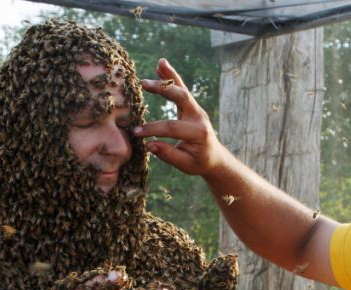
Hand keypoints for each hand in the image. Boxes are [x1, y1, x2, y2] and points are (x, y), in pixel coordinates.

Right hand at [133, 58, 227, 176]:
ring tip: (159, 63)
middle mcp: (199, 117)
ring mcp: (196, 109)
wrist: (214, 157)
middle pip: (181, 98)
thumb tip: (149, 145)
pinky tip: (161, 65)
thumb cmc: (199, 162)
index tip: (136, 132)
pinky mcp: (192, 106)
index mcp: (198, 132)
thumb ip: (169, 155)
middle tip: (144, 83)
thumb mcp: (185, 164)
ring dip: (170, 76)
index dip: (153, 129)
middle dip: (163, 90)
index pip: (172, 127)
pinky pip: (182, 89)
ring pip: (183, 89)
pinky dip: (172, 77)